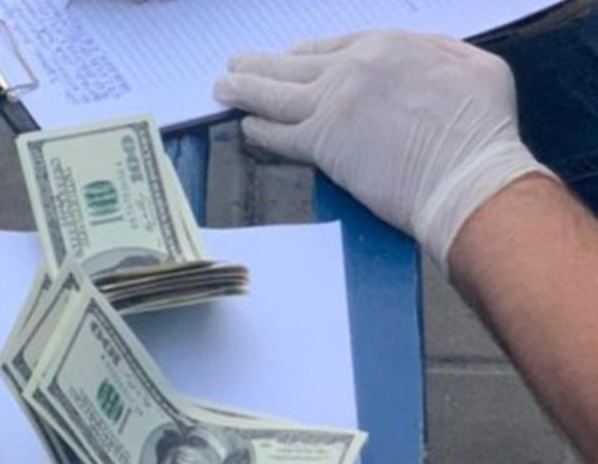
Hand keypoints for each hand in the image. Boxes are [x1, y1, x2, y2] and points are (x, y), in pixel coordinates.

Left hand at [214, 30, 552, 267]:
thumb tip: (419, 56)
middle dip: (262, 65)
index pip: (332, 45)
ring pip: (275, 93)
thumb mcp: (475, 66)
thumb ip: (437, 54)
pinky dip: (259, 130)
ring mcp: (332, 104)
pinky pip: (278, 133)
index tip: (292, 58)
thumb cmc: (482, 128)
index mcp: (388, 45)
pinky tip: (247, 127)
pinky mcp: (321, 143)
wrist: (468, 174)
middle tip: (236, 66)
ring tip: (222, 88)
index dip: (306, 54)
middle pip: (295, 63)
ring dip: (243, 90)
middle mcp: (353, 68)